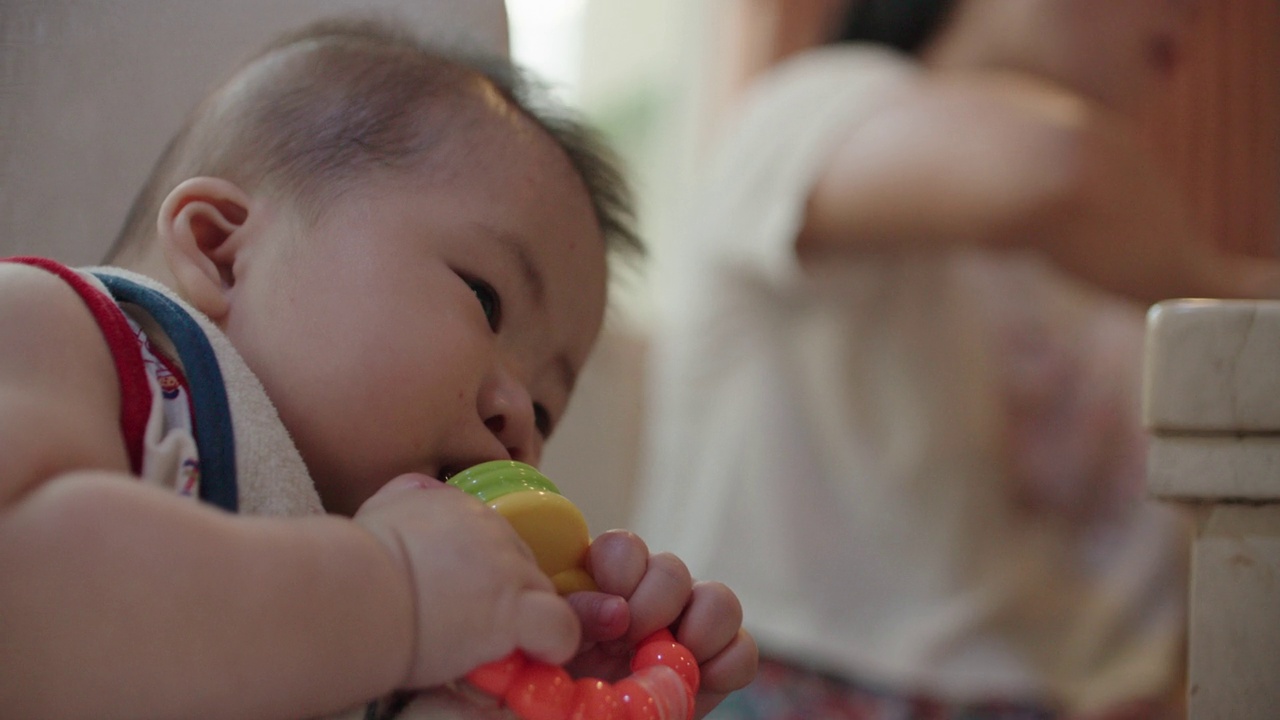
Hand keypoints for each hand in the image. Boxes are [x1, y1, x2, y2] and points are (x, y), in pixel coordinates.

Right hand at [354, 475, 579, 688]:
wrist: (350, 597)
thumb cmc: (352, 567)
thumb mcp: (378, 509)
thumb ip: (407, 495)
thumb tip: (421, 486)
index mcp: (460, 506)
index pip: (495, 538)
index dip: (483, 574)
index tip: (459, 596)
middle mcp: (491, 528)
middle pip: (522, 565)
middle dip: (504, 596)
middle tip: (470, 625)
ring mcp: (507, 568)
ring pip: (543, 595)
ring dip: (525, 621)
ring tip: (491, 645)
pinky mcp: (513, 610)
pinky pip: (560, 628)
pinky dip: (553, 644)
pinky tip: (531, 655)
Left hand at [563, 530, 758, 717]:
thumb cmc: (551, 691)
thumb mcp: (547, 652)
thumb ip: (573, 619)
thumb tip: (615, 612)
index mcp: (602, 585)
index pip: (623, 548)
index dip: (622, 569)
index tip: (611, 610)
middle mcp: (648, 597)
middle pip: (671, 569)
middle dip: (658, 602)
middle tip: (635, 640)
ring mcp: (688, 627)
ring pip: (717, 597)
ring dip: (702, 626)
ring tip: (677, 660)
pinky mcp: (718, 663)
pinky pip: (743, 648)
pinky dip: (729, 664)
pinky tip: (701, 683)